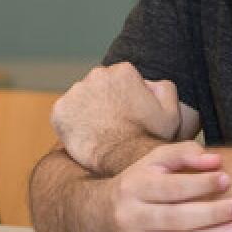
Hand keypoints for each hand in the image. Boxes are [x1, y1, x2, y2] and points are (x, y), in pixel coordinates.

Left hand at [53, 63, 184, 174]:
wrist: (123, 160)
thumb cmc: (148, 138)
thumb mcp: (171, 111)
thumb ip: (164, 88)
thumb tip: (148, 83)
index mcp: (123, 71)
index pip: (120, 78)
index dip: (125, 97)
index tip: (127, 114)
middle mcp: (97, 75)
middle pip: (98, 84)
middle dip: (104, 99)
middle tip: (113, 123)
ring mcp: (76, 92)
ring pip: (81, 98)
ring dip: (87, 110)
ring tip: (100, 131)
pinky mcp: (60, 110)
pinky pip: (65, 113)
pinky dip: (71, 122)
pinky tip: (85, 136)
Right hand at [99, 141, 231, 231]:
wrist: (103, 215)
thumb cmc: (139, 183)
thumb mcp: (154, 161)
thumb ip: (184, 154)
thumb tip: (214, 160)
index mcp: (134, 187)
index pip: (170, 187)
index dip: (199, 184)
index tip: (226, 179)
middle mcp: (133, 215)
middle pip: (175, 218)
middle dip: (212, 214)